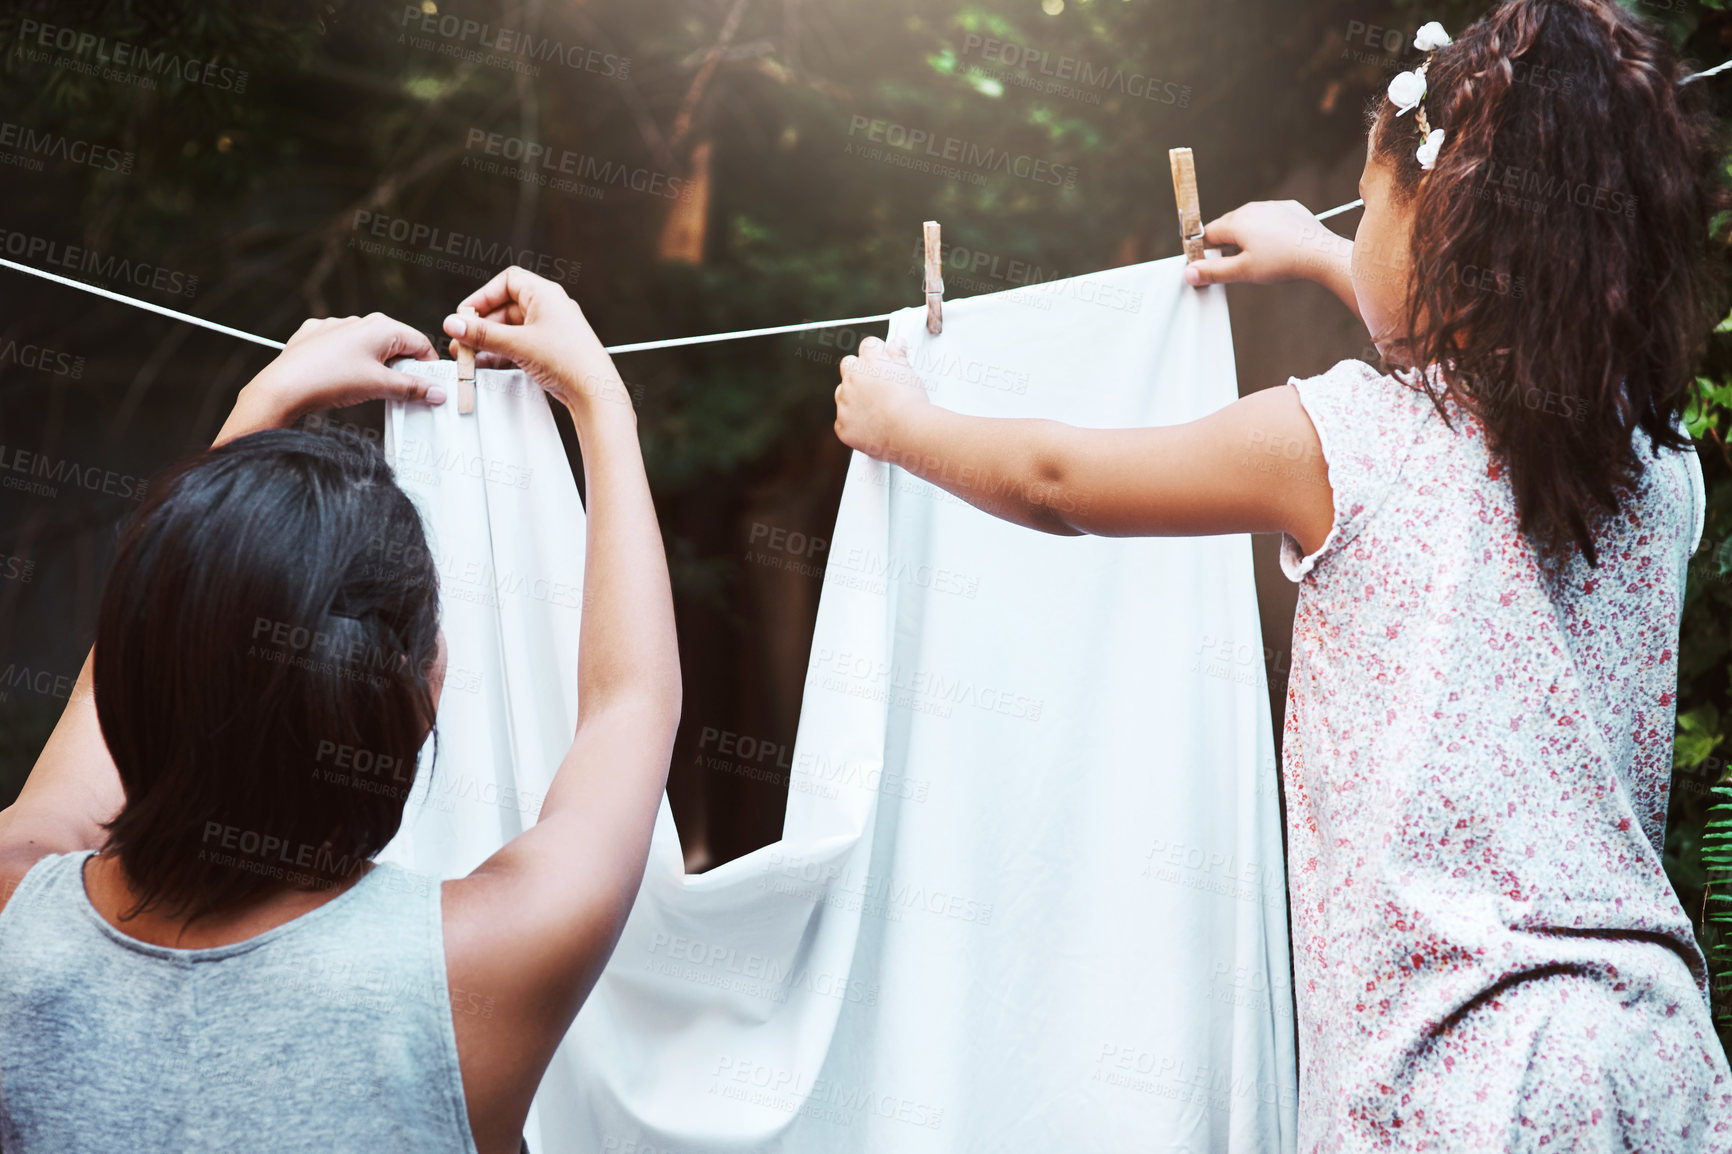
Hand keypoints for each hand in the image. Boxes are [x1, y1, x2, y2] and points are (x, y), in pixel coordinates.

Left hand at [217, 313, 440, 442]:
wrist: (283, 386)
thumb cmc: (330, 380)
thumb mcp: (380, 387)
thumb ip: (413, 388)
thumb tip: (436, 392)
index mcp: (381, 327)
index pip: (420, 343)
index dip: (429, 367)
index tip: (431, 387)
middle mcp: (359, 320)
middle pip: (395, 344)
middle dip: (402, 368)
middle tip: (401, 392)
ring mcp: (335, 326)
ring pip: (368, 346)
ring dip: (376, 366)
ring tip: (369, 388)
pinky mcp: (315, 336)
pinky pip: (343, 348)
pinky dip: (350, 362)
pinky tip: (343, 378)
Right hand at [442, 267, 630, 417]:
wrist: (595, 392)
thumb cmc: (570, 361)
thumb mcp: (517, 344)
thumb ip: (482, 334)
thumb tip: (455, 324)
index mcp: (545, 294)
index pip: (506, 282)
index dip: (482, 296)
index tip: (465, 315)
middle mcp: (549, 307)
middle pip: (504, 307)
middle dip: (481, 325)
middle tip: (462, 340)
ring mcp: (550, 329)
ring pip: (510, 329)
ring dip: (488, 341)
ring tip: (469, 355)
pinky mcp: (550, 350)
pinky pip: (519, 344)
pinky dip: (501, 352)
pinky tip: (487, 364)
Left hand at [833, 336, 929, 457]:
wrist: (907, 430)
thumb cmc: (910, 402)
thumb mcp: (908, 372)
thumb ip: (898, 355)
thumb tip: (896, 343)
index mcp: (870, 361)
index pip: (868, 345)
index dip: (876, 353)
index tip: (882, 361)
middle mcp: (852, 378)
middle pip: (848, 365)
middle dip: (858, 371)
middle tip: (876, 386)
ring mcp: (844, 401)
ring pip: (842, 393)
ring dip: (853, 398)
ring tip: (876, 410)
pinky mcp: (842, 424)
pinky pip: (843, 420)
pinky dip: (854, 423)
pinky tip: (871, 427)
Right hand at [1182, 200, 1349, 287]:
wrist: (1321, 253)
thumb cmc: (1283, 262)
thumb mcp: (1243, 272)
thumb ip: (1213, 271)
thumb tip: (1189, 272)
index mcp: (1236, 221)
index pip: (1208, 234)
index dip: (1205, 251)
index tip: (1209, 265)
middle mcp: (1252, 208)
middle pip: (1227, 226)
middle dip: (1226, 245)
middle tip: (1237, 266)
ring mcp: (1272, 206)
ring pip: (1249, 222)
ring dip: (1247, 237)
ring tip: (1260, 258)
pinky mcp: (1289, 209)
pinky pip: (1269, 219)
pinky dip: (1268, 231)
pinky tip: (1277, 247)